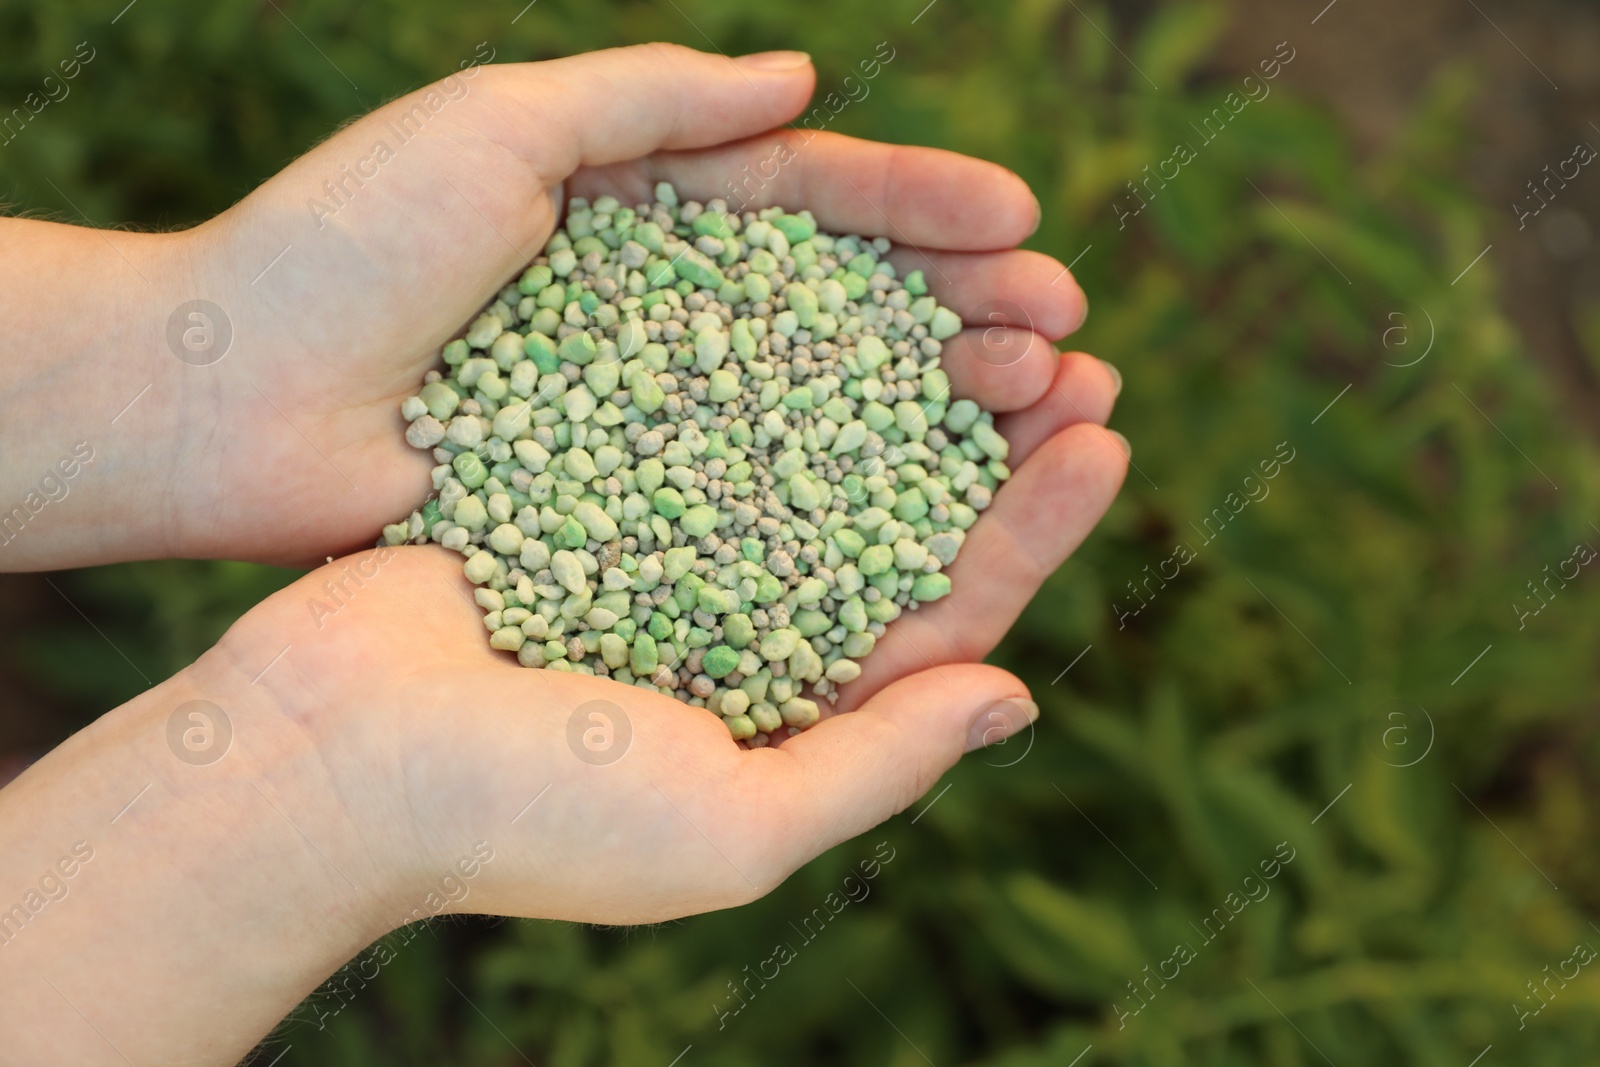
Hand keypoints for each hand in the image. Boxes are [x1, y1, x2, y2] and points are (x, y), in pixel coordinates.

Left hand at [153, 43, 1111, 565]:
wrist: (229, 396)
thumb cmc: (350, 242)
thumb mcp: (497, 126)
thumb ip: (652, 100)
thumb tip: (807, 77)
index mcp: (644, 208)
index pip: (812, 201)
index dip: (920, 212)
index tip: (1023, 229)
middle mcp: (666, 315)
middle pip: (842, 308)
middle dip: (960, 313)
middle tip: (1064, 335)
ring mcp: (653, 415)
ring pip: (820, 405)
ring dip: (934, 406)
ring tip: (1037, 407)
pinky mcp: (626, 504)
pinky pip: (751, 497)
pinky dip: (846, 497)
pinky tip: (937, 503)